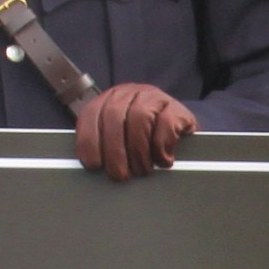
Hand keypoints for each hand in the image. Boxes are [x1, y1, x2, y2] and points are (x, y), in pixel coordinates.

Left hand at [76, 82, 198, 180]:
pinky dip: (162, 146)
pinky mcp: (178, 108)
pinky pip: (166, 123)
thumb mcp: (118, 140)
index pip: (92, 113)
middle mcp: (129, 93)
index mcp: (108, 99)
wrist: (178, 131)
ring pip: (140, 117)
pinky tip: (163, 159)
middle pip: (114, 116)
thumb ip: (104, 147)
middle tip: (119, 175)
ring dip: (138, 150)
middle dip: (115, 151)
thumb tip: (94, 168)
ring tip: (142, 169)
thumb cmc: (143, 141)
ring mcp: (154, 97)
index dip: (89, 140)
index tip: (94, 164)